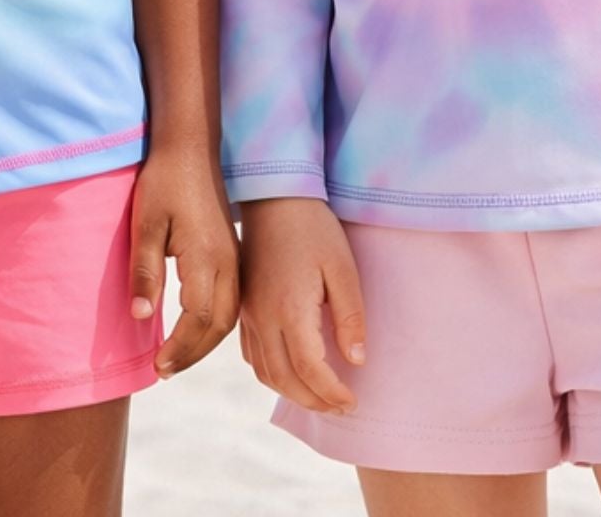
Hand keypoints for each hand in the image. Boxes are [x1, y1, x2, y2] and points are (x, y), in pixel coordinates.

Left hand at [128, 145, 239, 375]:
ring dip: (205, 341)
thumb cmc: (165, 181)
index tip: (156, 364)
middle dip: (193, 352)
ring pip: (230, 315)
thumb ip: (144, 271)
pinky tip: (196, 328)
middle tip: (164, 369)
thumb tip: (140, 317)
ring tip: (177, 356)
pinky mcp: (233, 251)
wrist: (191, 146)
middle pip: (218, 324)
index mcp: (206, 257)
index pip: (197, 318)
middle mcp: (228, 262)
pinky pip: (232, 299)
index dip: (178, 347)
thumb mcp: (145, 224)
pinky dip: (215, 323)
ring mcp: (235, 257)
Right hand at [239, 197, 364, 413]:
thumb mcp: (343, 268)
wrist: (274, 194)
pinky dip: (272, 373)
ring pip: (264, 371)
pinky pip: (251, 354)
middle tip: (341, 406)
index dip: (332, 393)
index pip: (310, 370)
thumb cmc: (313, 228)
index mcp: (289, 309)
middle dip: (314, 401)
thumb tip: (356, 361)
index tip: (353, 401)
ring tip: (320, 395)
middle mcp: (262, 316)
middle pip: (284, 379)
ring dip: (292, 392)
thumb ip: (350, 317)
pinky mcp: (243, 305)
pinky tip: (291, 370)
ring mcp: (248, 312)